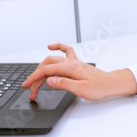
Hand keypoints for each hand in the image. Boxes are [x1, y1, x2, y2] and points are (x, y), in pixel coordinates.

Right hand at [20, 43, 136, 101]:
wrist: (109, 84)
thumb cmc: (98, 88)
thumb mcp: (80, 90)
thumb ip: (63, 84)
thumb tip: (49, 80)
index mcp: (70, 68)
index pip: (46, 71)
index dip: (34, 78)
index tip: (26, 86)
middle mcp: (70, 62)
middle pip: (46, 66)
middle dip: (36, 77)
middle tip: (32, 90)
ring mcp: (73, 61)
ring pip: (52, 60)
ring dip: (42, 68)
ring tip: (36, 80)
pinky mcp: (76, 62)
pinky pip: (65, 50)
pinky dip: (57, 46)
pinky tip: (51, 46)